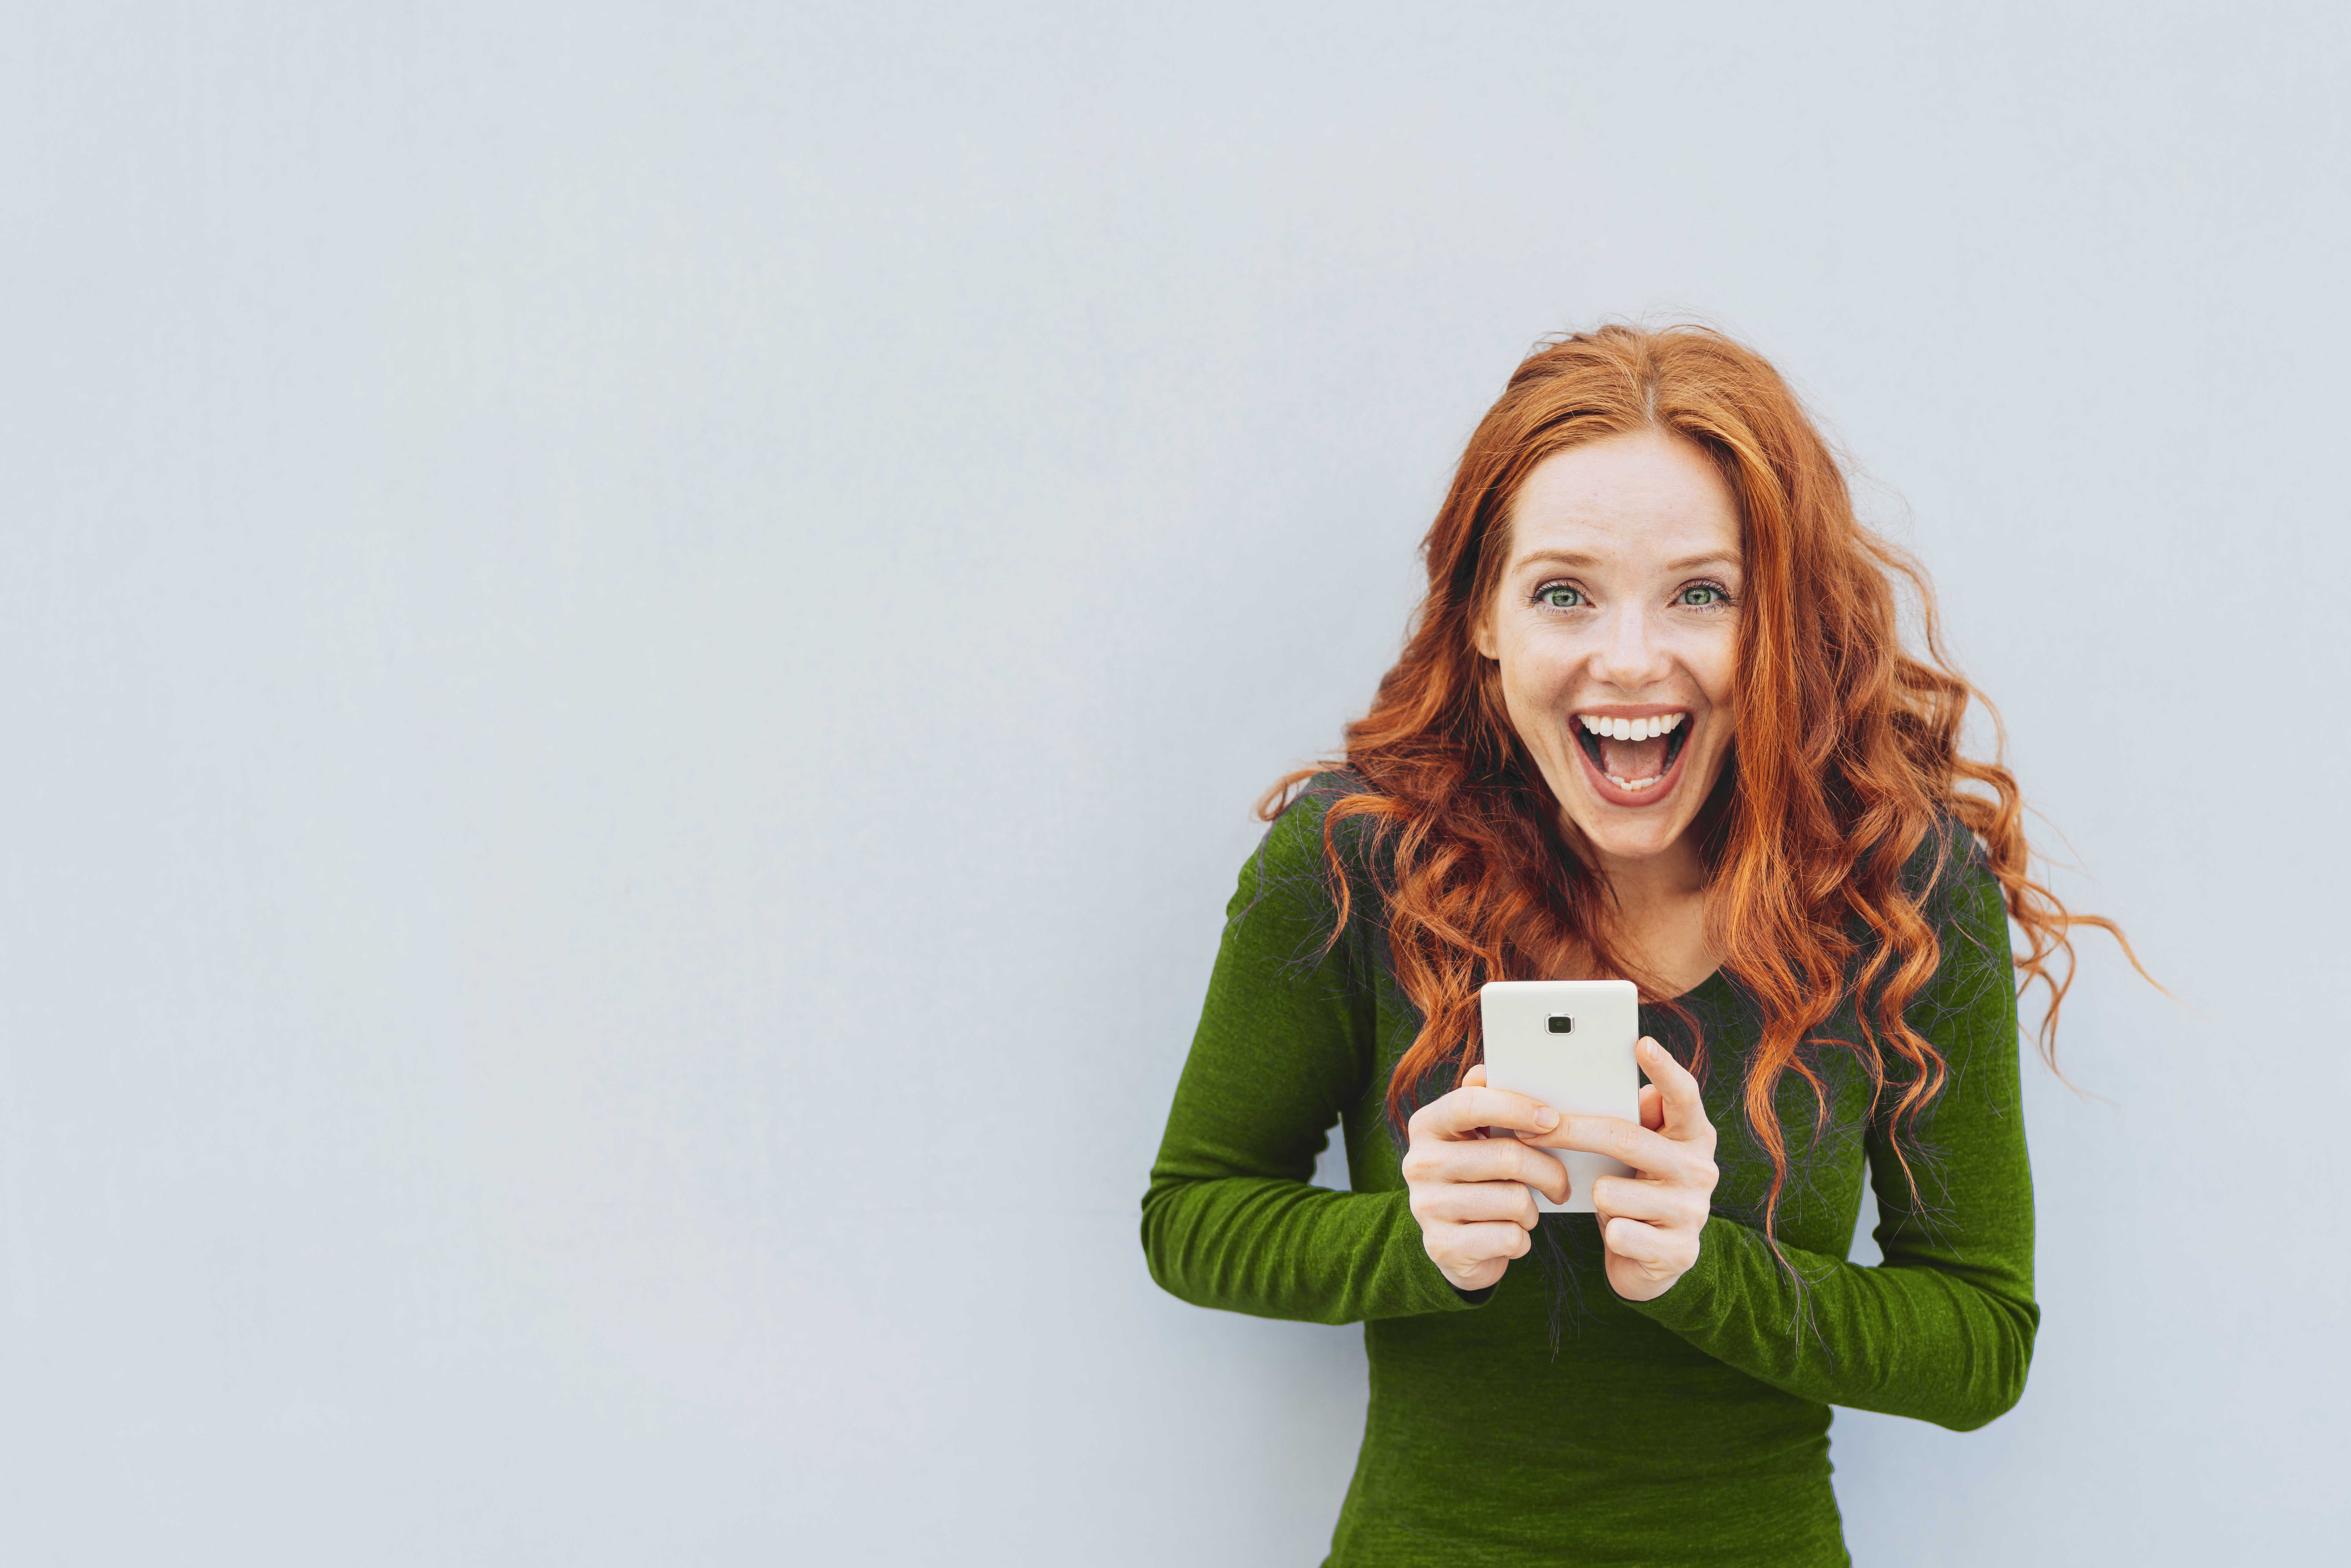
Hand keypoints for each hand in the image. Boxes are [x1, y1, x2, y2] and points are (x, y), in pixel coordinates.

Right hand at [1401, 1064, 1570, 1292]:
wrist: (1455, 1247)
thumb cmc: (1475, 1180)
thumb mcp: (1474, 1138)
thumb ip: (1483, 1102)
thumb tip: (1486, 1071)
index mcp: (1426, 1126)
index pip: (1470, 1103)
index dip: (1516, 1106)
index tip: (1552, 1119)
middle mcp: (1419, 1163)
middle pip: (1506, 1156)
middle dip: (1549, 1171)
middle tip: (1561, 1183)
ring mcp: (1426, 1207)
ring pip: (1515, 1201)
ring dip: (1532, 1210)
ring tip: (1523, 1211)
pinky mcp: (1443, 1246)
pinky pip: (1510, 1238)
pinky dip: (1522, 1239)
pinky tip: (1508, 1235)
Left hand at [1525, 1036, 1717, 1301]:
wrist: (1651, 1260)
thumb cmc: (1634, 1189)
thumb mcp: (1634, 1152)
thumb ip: (1627, 1118)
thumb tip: (1586, 1084)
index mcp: (1692, 1134)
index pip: (1683, 1095)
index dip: (1664, 1069)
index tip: (1640, 1042)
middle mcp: (1700, 1168)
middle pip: (1625, 1138)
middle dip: (1571, 1132)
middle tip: (1530, 1127)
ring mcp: (1693, 1211)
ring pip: (1611, 1191)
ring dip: (1596, 1196)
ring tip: (1608, 1202)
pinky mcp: (1679, 1251)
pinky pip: (1619, 1232)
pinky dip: (1609, 1232)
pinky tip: (1621, 1235)